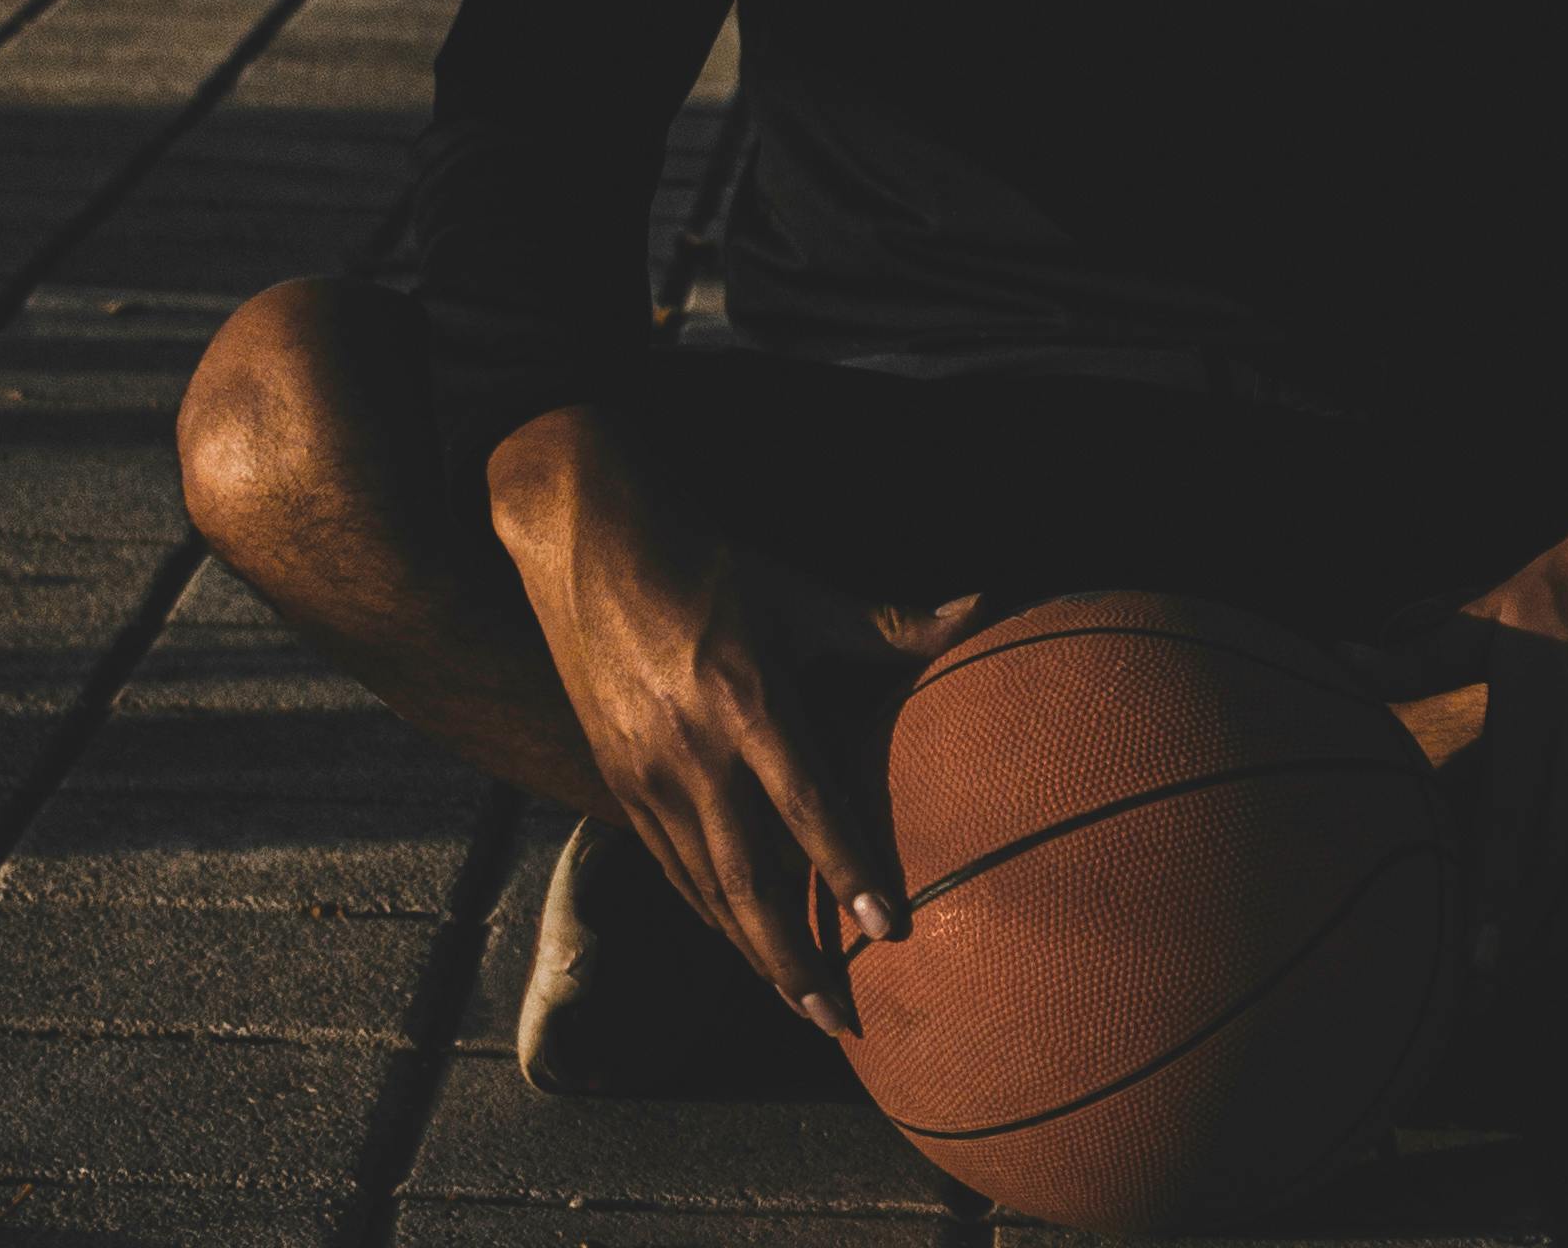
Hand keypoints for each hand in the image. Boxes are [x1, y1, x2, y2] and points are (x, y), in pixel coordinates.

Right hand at [490, 407, 981, 1033]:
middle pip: (748, 880)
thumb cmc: (706, 568)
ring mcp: (648, 775)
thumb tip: (980, 610)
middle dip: (796, 960)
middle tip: (841, 1019)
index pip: (807, 808)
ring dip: (754, 956)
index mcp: (748, 702)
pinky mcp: (618, 782)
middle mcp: (695, 752)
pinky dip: (710, 916)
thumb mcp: (796, 592)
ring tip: (801, 1006)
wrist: (587, 549)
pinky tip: (743, 945)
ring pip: (706, 889)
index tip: (889, 927)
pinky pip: (670, 869)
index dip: (847, 872)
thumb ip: (886, 624)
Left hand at [1375, 456, 1567, 975]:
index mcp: (1546, 704)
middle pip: (1564, 865)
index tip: (1477, 959)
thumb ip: (1422, 651)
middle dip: (1526, 937)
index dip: (1498, 896)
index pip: (1518, 822)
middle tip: (1487, 993)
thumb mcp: (1492, 607)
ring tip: (1533, 976)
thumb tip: (1342, 660)